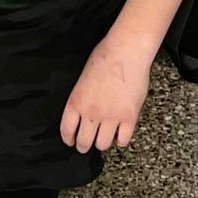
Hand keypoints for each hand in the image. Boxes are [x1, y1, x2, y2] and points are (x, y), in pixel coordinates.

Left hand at [60, 34, 152, 152]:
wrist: (126, 51)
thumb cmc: (104, 57)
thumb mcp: (83, 77)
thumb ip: (81, 98)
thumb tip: (82, 112)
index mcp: (77, 101)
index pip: (67, 130)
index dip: (68, 139)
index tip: (71, 141)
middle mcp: (92, 112)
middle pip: (84, 142)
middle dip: (84, 145)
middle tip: (86, 144)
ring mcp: (111, 117)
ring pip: (103, 145)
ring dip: (102, 143)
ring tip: (104, 138)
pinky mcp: (129, 118)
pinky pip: (123, 140)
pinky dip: (120, 140)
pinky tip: (120, 133)